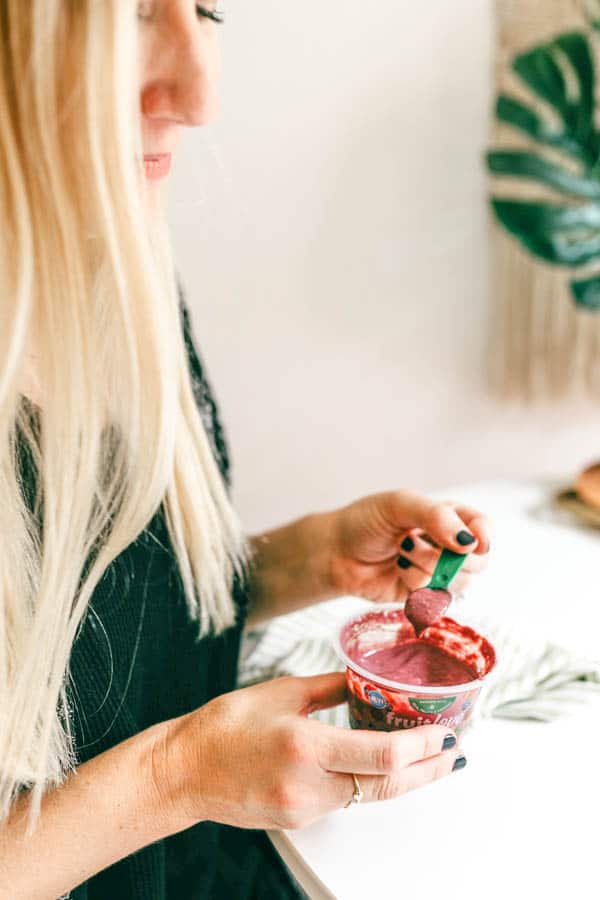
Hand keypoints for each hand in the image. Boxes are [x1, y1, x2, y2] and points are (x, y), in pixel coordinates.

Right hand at [156, 672, 464, 831]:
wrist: (184, 772)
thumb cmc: (224, 727)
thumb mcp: (281, 693)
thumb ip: (330, 687)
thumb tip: (365, 678)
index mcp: (305, 746)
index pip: (382, 756)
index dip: (423, 748)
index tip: (445, 733)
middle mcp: (309, 786)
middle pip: (388, 785)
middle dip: (429, 770)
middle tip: (456, 752)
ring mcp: (306, 809)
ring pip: (370, 795)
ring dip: (404, 777)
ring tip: (430, 756)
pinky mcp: (301, 819)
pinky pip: (346, 800)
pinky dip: (370, 782)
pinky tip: (381, 765)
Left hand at [327, 490, 490, 603]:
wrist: (335, 552)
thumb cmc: (365, 522)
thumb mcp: (398, 505)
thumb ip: (435, 515)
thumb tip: (467, 540)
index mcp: (448, 516)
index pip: (482, 527)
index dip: (483, 536)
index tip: (472, 542)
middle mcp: (447, 545)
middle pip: (478, 561)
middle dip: (449, 556)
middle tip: (413, 542)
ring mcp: (437, 572)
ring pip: (458, 582)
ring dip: (427, 568)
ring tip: (401, 553)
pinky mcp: (423, 595)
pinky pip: (436, 598)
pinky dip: (416, 587)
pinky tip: (398, 572)